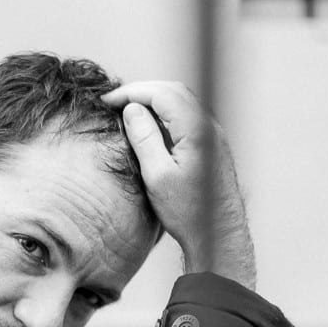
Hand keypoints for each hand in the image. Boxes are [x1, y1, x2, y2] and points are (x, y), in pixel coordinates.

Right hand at [102, 81, 256, 288]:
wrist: (219, 235)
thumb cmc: (189, 212)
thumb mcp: (157, 176)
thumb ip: (144, 138)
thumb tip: (132, 109)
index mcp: (196, 130)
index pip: (161, 93)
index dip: (131, 92)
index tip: (107, 102)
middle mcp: (210, 127)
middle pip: (173, 91)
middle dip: (141, 92)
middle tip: (114, 103)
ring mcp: (214, 136)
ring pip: (181, 103)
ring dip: (154, 102)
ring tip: (127, 112)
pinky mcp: (213, 146)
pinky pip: (188, 118)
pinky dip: (166, 115)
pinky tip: (149, 127)